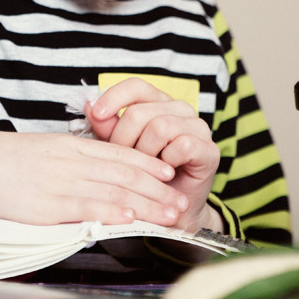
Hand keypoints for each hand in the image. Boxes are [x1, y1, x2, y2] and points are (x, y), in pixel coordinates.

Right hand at [0, 128, 188, 225]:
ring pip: (114, 191)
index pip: (119, 153)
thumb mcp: (41, 151)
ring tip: (169, 215)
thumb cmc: (0, 161)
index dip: (148, 164)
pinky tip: (131, 219)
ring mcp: (60, 182)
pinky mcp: (46, 205)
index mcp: (70, 146)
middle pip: (125, 173)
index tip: (169, 174)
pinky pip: (86, 207)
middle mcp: (71, 161)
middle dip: (156, 188)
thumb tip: (88, 173)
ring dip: (146, 204)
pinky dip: (112, 212)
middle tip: (181, 201)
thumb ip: (67, 160)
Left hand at [85, 78, 222, 232]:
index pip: (136, 86)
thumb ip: (107, 127)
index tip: (96, 114)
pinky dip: (168, 162)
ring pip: (160, 127)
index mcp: (157, 102)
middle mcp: (179, 109)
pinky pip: (182, 145)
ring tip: (144, 169)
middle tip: (123, 161)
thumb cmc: (142, 176)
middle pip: (140, 112)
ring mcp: (198, 127)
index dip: (114, 97)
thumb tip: (89, 106)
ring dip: (144, 154)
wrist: (167, 211)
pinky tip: (165, 172)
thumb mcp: (119, 148)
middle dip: (123, 140)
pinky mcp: (209, 150)